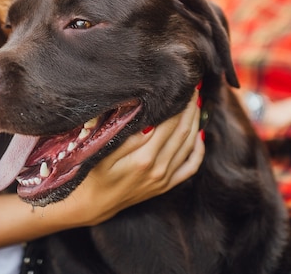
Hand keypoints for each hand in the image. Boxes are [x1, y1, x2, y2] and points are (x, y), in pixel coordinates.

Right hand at [56, 90, 203, 226]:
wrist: (93, 204)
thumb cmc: (92, 174)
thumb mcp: (101, 153)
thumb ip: (125, 136)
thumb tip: (147, 117)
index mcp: (143, 159)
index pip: (169, 124)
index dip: (178, 104)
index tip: (182, 85)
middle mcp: (158, 169)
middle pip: (183, 132)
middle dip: (190, 108)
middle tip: (194, 87)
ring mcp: (164, 179)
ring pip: (189, 146)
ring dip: (195, 123)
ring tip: (196, 103)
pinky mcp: (166, 186)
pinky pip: (190, 167)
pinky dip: (198, 150)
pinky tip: (199, 135)